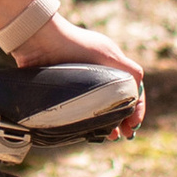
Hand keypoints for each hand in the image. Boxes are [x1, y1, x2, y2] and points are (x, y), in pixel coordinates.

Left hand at [10, 8, 145, 129]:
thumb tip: (137, 93)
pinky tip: (90, 129)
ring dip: (107, 121)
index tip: (134, 124)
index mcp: (109, 63)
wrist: (40, 41)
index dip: (136, 107)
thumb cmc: (75, 46)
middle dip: (124, 118)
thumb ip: (128, 73)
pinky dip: (90, 118)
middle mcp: (96, 72)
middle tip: (125, 134)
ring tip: (109, 136)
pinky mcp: (62, 88)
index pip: (131, 88)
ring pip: (99, 105)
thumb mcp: (108, 57)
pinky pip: (81, 107)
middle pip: (117, 99)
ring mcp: (79, 81)